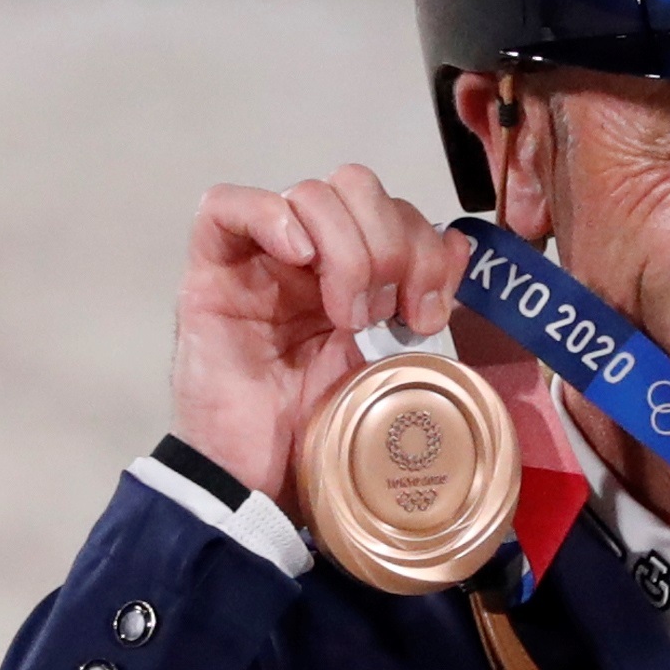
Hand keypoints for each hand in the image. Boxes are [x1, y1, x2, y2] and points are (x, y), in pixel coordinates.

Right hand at [170, 165, 467, 513]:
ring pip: (310, 193)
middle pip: (357, 187)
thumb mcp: (393, 362)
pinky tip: (299, 258)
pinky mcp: (211, 272)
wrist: (261, 481)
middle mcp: (311, 256)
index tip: (430, 312)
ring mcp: (261, 260)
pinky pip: (228, 205)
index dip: (424, 246)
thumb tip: (458, 243)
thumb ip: (424, 301)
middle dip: (391, 242)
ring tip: (345, 314)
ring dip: (345, 247)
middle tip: (389, 313)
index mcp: (358, 273)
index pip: (396, 211)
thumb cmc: (322, 431)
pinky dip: (272, 217)